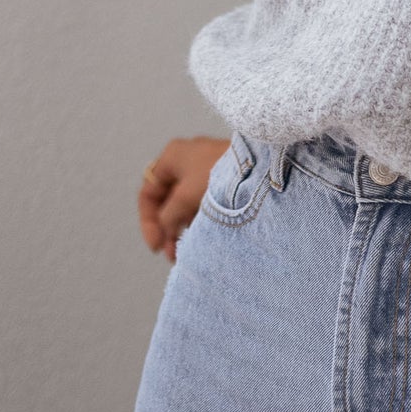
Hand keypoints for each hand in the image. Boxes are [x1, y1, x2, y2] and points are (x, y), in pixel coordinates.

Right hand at [138, 135, 229, 262]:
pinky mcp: (223, 180)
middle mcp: (186, 161)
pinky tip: (200, 240)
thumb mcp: (185, 198)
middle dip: (166, 229)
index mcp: (172, 157)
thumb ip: (167, 217)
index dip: (148, 222)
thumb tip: (165, 231)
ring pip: (185, 204)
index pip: (148, 193)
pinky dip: (197, 221)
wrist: (262, 164)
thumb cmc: (219, 174)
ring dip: (181, 228)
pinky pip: (202, 203)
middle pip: (166, 201)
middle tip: (171, 254)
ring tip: (184, 252)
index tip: (156, 245)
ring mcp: (205, 170)